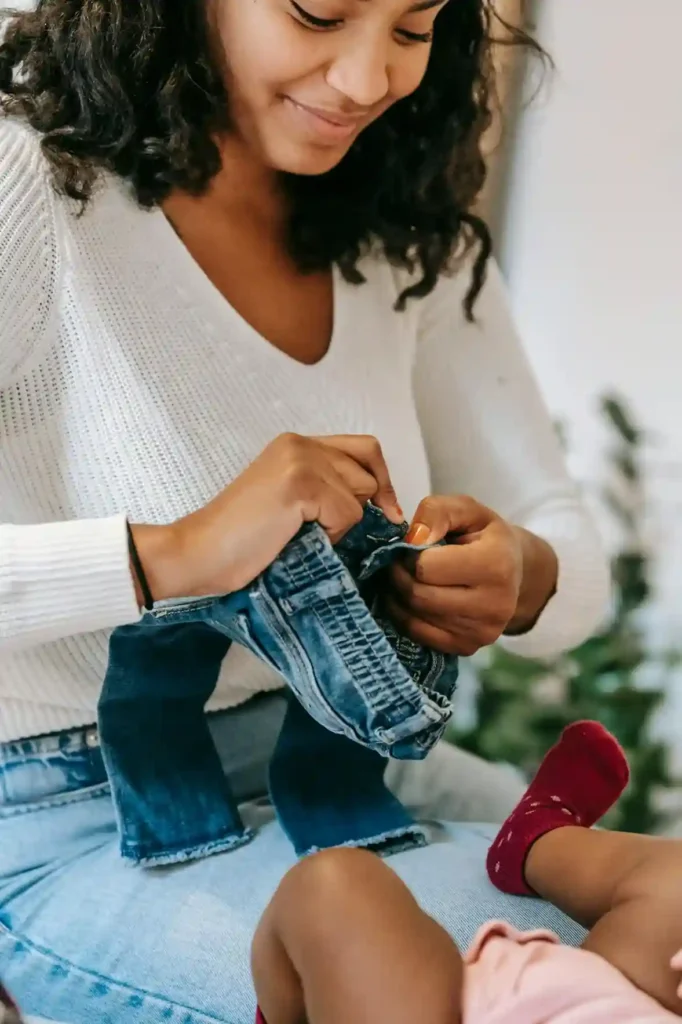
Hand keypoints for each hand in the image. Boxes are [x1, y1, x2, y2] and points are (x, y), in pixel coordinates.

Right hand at [131, 434, 402, 601]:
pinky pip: (348, 514)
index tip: (385, 513)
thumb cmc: (240, 542)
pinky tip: (298, 540)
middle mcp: (300, 443)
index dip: (380, 480)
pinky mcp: (300, 484)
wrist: (197, 554)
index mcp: (295, 444)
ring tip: (306, 535)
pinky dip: (332, 535)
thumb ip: (324, 489)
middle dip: (366, 503)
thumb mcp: (290, 504)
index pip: (363, 448)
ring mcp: (300, 460)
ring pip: (362, 492)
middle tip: (344, 532)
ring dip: (343, 523)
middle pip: (369, 467)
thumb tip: (382, 505)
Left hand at [386, 495, 556, 655]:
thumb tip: (412, 540)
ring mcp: (483, 632)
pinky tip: (409, 599)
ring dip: (399, 596)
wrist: (514, 570)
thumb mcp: (465, 509)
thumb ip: (436, 512)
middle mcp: (494, 605)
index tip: (411, 547)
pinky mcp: (469, 648)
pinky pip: (420, 636)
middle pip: (419, 596)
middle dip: (399, 577)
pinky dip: (405, 617)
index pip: (426, 567)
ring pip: (416, 617)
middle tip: (398, 563)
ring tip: (404, 578)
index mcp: (496, 564)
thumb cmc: (484, 535)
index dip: (409, 554)